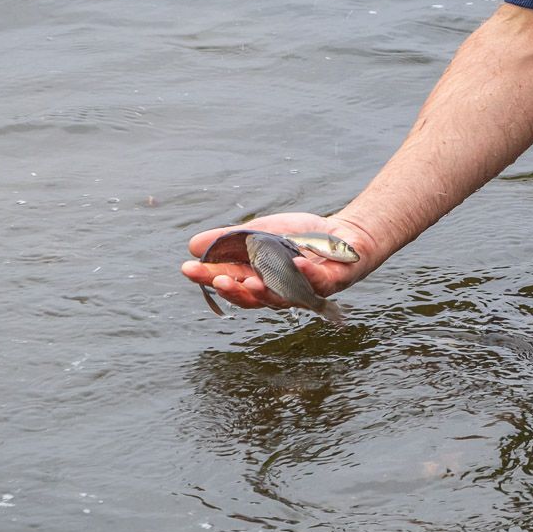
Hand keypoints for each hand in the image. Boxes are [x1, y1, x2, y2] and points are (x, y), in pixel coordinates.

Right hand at [181, 212, 378, 309]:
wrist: (344, 233)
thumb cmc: (300, 238)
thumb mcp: (260, 233)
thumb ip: (230, 240)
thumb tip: (193, 245)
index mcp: (261, 281)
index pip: (232, 284)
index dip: (210, 279)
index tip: (188, 269)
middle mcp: (282, 292)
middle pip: (254, 298)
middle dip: (233, 290)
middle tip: (217, 279)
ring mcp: (307, 290)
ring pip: (285, 298)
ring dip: (267, 291)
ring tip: (249, 281)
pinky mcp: (333, 282)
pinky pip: (321, 282)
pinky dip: (309, 274)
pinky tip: (297, 263)